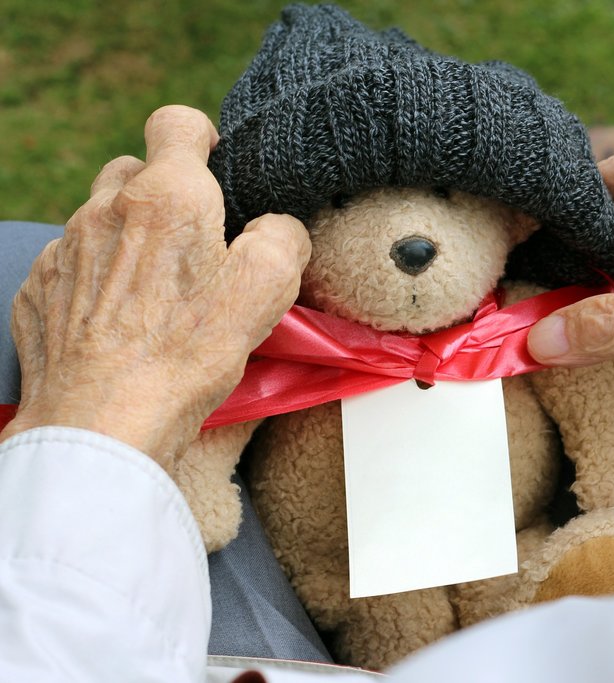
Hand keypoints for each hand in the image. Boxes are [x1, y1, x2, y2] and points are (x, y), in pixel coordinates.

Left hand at [0, 105, 310, 468]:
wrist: (102, 423)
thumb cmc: (184, 355)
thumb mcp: (267, 289)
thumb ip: (282, 237)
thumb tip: (277, 228)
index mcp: (167, 198)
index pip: (176, 122)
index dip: (202, 138)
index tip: (215, 171)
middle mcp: (106, 210)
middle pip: (135, 170)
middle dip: (165, 197)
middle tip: (193, 248)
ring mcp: (66, 249)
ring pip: (101, 218)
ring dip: (130, 238)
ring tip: (157, 292)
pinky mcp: (40, 288)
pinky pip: (74, 263)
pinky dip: (98, 278)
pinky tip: (121, 321)